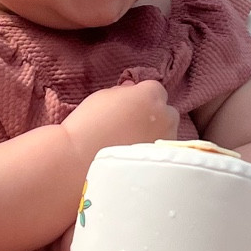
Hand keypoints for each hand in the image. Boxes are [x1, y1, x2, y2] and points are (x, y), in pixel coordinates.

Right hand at [63, 80, 179, 163]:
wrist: (82, 162)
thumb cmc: (88, 126)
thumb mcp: (102, 97)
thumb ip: (123, 91)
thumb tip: (131, 88)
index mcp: (150, 95)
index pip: (154, 89)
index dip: (141, 97)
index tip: (130, 106)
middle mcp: (166, 115)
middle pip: (165, 111)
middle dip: (153, 115)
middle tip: (132, 125)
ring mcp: (168, 139)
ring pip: (167, 132)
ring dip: (155, 134)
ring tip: (132, 144)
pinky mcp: (164, 160)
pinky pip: (162, 151)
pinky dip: (153, 152)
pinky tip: (135, 157)